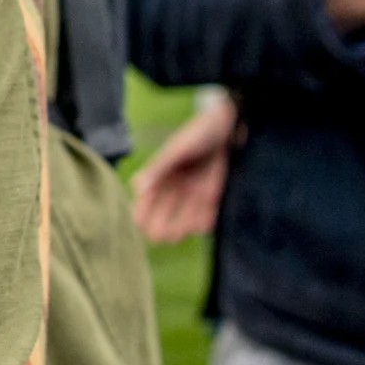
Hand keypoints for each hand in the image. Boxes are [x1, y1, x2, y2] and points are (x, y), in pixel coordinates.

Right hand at [130, 90, 235, 242]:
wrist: (227, 128)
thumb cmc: (198, 134)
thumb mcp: (176, 149)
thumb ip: (158, 168)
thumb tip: (136, 187)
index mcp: (160, 176)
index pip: (144, 202)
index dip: (140, 215)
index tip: (141, 225)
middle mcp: (173, 188)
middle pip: (161, 217)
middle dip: (161, 229)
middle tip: (165, 236)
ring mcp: (191, 194)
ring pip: (182, 221)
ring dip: (182, 229)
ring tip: (184, 230)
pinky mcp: (210, 197)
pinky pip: (204, 218)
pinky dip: (203, 223)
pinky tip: (204, 222)